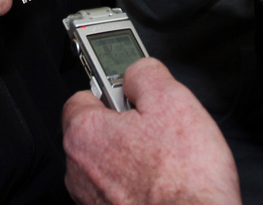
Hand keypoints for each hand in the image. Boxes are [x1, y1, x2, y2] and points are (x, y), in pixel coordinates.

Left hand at [61, 58, 239, 204]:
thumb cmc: (182, 179)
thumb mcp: (172, 99)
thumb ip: (145, 72)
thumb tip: (137, 71)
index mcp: (85, 133)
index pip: (83, 95)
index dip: (113, 89)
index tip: (132, 90)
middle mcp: (79, 169)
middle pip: (96, 130)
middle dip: (124, 124)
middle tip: (156, 125)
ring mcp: (91, 198)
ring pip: (108, 162)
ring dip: (131, 156)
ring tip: (165, 156)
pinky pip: (117, 189)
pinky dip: (136, 183)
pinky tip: (163, 181)